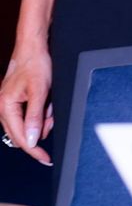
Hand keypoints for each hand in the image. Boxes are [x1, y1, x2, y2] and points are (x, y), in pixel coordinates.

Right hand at [0, 47, 53, 165]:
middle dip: (40, 129)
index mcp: (5, 107)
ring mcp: (8, 104)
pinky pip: (28, 114)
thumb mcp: (40, 91)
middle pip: (22, 133)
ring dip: (41, 119)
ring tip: (49, 104)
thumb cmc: (35, 63)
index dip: (34, 150)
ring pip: (27, 124)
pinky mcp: (15, 100)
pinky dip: (39, 112)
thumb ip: (35, 117)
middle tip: (52, 118)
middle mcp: (3, 108)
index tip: (45, 159)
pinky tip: (46, 102)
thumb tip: (32, 140)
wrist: (33, 47)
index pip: (20, 137)